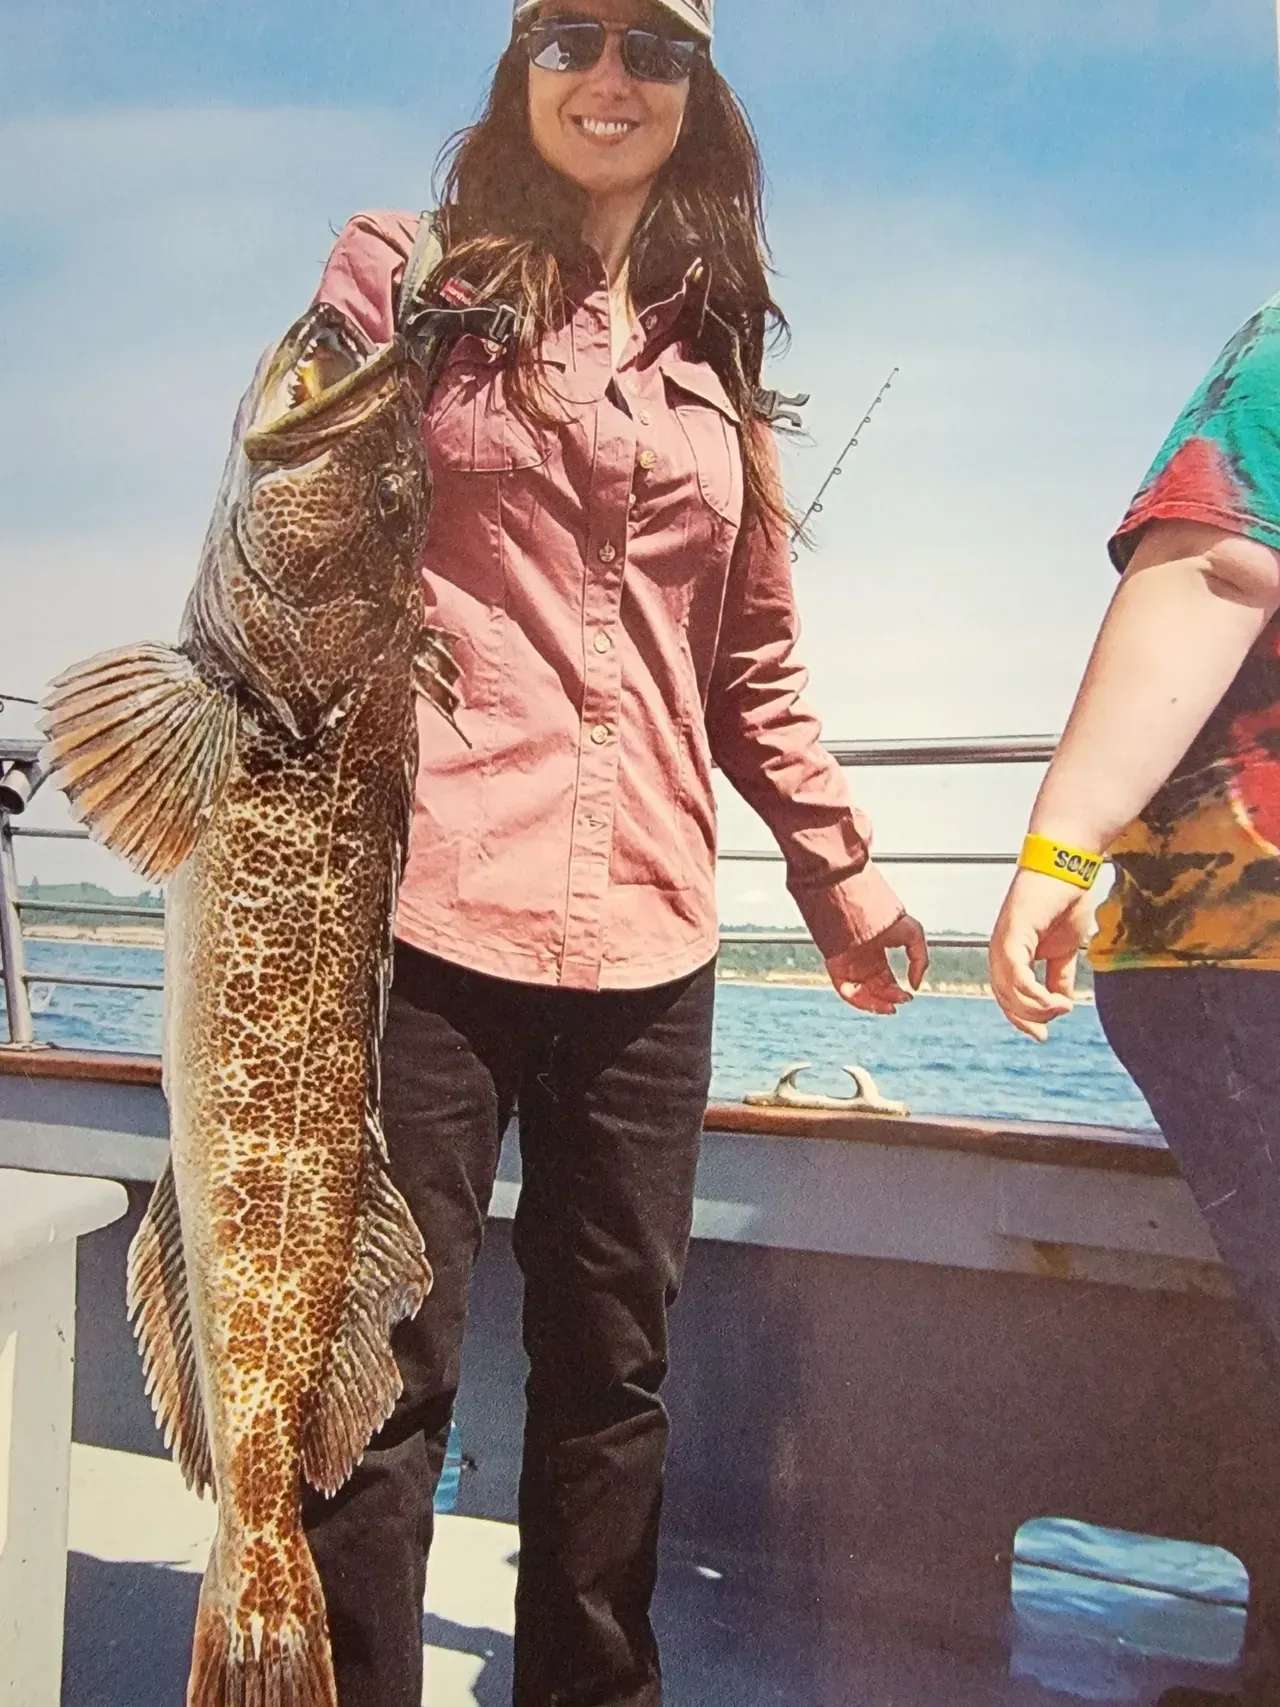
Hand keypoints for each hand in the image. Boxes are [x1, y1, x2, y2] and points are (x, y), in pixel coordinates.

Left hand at [826, 914, 928, 1015]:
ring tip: (891, 1008)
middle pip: (874, 989)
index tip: (910, 995)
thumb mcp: (914, 936)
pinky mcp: (837, 968)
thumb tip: (915, 985)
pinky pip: (846, 991)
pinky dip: (860, 1001)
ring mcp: (848, 966)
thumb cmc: (887, 918)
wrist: (865, 907)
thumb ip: (919, 961)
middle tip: (903, 1000)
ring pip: (861, 993)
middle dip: (890, 998)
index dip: (897, 991)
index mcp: (875, 956)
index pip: (885, 981)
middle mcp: (861, 963)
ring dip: (876, 1004)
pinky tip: (875, 1003)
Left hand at [989, 869, 1096, 1041]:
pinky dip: (1036, 994)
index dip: (1023, 1019)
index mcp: (1008, 954)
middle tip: (1052, 1025)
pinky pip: (1017, 975)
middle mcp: (999, 951)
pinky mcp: (1012, 934)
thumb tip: (1063, 1001)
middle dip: (1028, 1019)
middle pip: (1005, 999)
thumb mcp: (1064, 948)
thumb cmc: (1064, 900)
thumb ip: (1060, 975)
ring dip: (1037, 1008)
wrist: (1068, 866)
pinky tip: (1056, 1001)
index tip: (1042, 1036)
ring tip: (1062, 1008)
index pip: (1007, 997)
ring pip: (1010, 992)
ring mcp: (1002, 942)